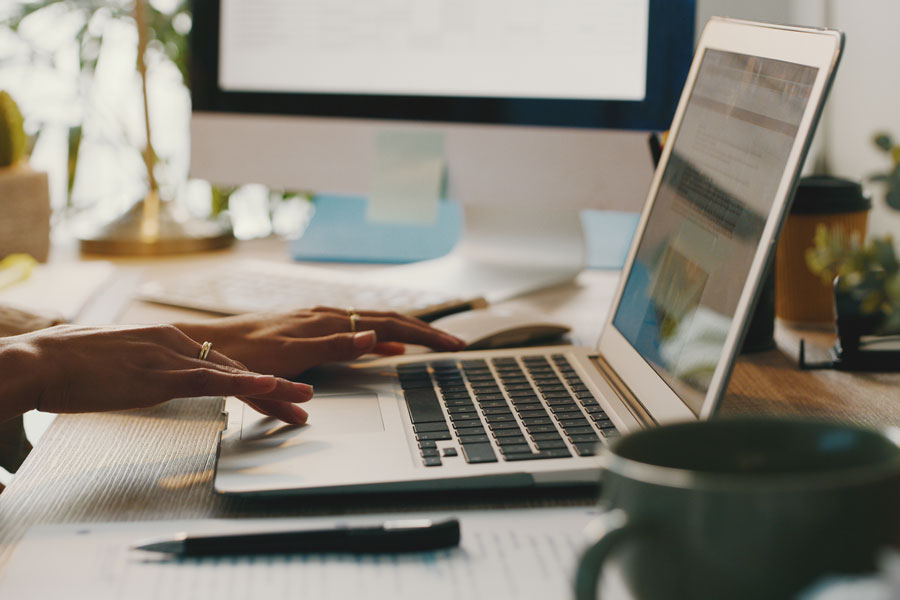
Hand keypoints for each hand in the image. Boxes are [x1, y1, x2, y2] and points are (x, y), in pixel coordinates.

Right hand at [0, 324, 312, 423]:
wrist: (40, 362)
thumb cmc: (68, 366)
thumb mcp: (116, 365)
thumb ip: (139, 369)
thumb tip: (142, 379)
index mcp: (166, 340)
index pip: (221, 362)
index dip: (252, 378)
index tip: (276, 389)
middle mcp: (176, 344)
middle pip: (238, 367)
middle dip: (275, 386)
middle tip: (305, 399)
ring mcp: (170, 357)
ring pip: (235, 373)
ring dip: (274, 389)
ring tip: (304, 401)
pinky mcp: (161, 375)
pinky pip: (211, 380)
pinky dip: (243, 383)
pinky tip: (268, 386)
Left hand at [175, 306, 466, 378]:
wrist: (210, 347)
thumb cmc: (246, 354)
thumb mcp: (291, 354)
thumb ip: (336, 347)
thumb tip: (377, 337)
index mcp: (330, 321)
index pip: (392, 325)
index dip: (426, 335)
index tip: (454, 346)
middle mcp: (329, 316)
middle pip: (390, 320)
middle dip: (426, 332)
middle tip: (457, 345)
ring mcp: (322, 321)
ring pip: (376, 324)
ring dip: (407, 333)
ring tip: (433, 343)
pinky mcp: (313, 330)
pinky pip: (358, 332)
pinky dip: (382, 339)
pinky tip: (387, 348)